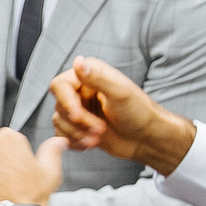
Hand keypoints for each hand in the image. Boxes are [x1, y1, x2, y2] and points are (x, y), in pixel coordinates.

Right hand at [48, 55, 194, 173]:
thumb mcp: (120, 93)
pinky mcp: (78, 126)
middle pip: (59, 107)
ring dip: (77, 134)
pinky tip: (90, 144)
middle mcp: (81, 90)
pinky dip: (73, 142)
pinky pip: (61, 135)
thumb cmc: (139, 112)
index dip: (66, 102)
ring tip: (97, 138)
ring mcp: (79, 109)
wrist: (146, 138)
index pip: (59, 85)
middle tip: (100, 130)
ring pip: (59, 123)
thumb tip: (77, 61)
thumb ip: (97, 78)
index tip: (79, 115)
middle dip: (78, 122)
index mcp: (90, 75)